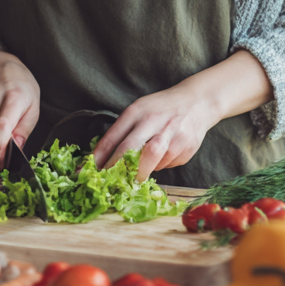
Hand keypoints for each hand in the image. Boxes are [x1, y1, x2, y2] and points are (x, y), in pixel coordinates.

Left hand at [92, 49, 273, 181]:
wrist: (198, 101)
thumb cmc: (161, 108)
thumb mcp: (140, 111)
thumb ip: (123, 132)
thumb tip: (103, 160)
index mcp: (138, 111)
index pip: (114, 136)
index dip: (99, 157)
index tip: (87, 173)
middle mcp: (155, 121)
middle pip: (132, 150)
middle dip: (117, 170)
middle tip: (109, 184)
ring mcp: (173, 134)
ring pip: (151, 160)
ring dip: (142, 171)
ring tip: (137, 174)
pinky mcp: (186, 147)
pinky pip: (168, 164)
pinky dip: (161, 165)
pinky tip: (164, 156)